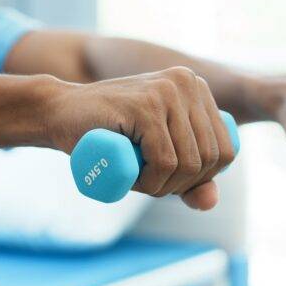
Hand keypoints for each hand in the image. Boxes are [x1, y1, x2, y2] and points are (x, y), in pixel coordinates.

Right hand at [47, 67, 235, 210]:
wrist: (58, 113)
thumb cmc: (108, 136)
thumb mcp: (157, 155)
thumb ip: (189, 177)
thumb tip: (211, 202)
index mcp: (198, 88)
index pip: (226, 150)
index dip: (201, 178)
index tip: (168, 179)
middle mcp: (188, 82)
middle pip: (210, 159)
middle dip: (180, 185)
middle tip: (147, 182)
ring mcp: (167, 91)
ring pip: (189, 163)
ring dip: (162, 187)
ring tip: (136, 179)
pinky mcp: (145, 105)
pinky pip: (165, 162)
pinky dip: (150, 183)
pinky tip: (132, 179)